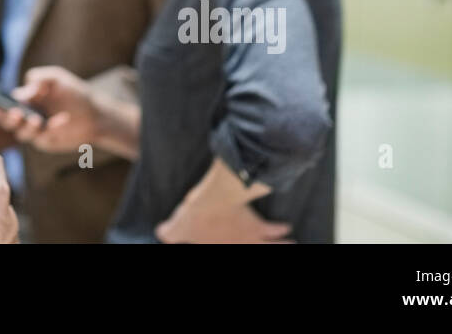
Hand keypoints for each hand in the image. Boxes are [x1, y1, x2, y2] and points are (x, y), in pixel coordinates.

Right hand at [1, 65, 101, 153]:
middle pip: (9, 121)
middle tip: (15, 113)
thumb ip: (40, 78)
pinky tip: (62, 119)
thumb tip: (24, 92)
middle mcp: (26, 116)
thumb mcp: (57, 78)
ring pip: (22, 132)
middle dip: (9, 118)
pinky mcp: (46, 142)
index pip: (4, 102)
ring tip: (37, 120)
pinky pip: (43, 137)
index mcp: (24, 99)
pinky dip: (51, 128)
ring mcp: (35, 131)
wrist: (95, 113)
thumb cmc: (73, 92)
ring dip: (27, 127)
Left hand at [154, 196, 292, 243]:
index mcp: (222, 247)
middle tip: (281, 246)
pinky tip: (287, 227)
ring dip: (279, 248)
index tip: (234, 243)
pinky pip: (273, 230)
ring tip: (290, 246)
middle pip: (256, 250)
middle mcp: (239, 247)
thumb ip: (169, 231)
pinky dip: (280, 230)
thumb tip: (161, 232)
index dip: (228, 244)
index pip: (228, 247)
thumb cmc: (193, 216)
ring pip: (270, 248)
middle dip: (266, 248)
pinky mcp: (256, 225)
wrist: (211, 202)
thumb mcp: (176, 226)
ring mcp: (250, 240)